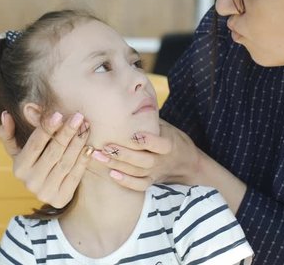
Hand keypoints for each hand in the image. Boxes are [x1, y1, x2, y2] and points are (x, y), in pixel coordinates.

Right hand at [0, 111, 92, 207]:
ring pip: (65, 163)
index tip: (59, 114)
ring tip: (85, 127)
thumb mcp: (18, 150)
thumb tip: (5, 115)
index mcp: (19, 168)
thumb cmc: (34, 162)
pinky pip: (75, 176)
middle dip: (66, 133)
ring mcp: (46, 192)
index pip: (34, 145)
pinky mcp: (61, 199)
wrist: (49, 189)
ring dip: (77, 144)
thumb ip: (9, 133)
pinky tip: (89, 147)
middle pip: (52, 153)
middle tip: (78, 117)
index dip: (46, 129)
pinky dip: (83, 161)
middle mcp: (30, 182)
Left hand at [96, 119, 246, 212]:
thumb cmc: (169, 136)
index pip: (161, 145)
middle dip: (124, 154)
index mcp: (169, 144)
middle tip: (106, 146)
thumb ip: (149, 118)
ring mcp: (155, 172)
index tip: (134, 135)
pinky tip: (110, 173)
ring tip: (98, 156)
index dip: (148, 141)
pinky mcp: (150, 181)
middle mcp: (162, 160)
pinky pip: (139, 185)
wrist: (185, 162)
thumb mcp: (164, 125)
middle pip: (144, 160)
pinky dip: (125, 181)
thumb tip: (131, 97)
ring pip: (138, 172)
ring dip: (117, 165)